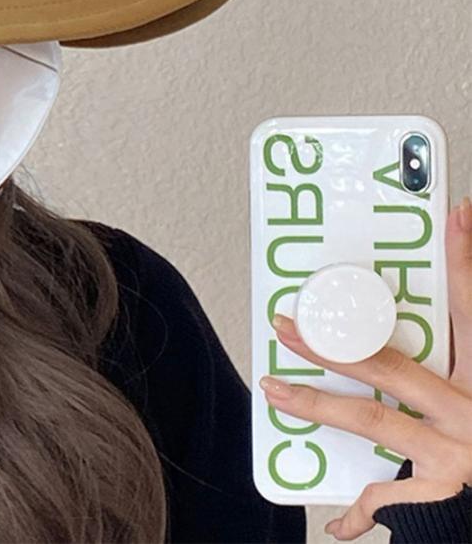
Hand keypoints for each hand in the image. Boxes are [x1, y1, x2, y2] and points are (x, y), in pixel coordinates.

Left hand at [258, 196, 471, 539]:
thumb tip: (454, 264)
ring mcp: (457, 453)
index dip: (462, 258)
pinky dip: (362, 509)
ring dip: (317, 403)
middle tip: (285, 322)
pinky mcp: (445, 492)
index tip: (452, 213)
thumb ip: (461, 338)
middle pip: (391, 363)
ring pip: (373, 419)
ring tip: (274, 389)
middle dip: (332, 342)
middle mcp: (471, 408)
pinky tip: (334, 516)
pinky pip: (393, 497)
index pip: (469, 309)